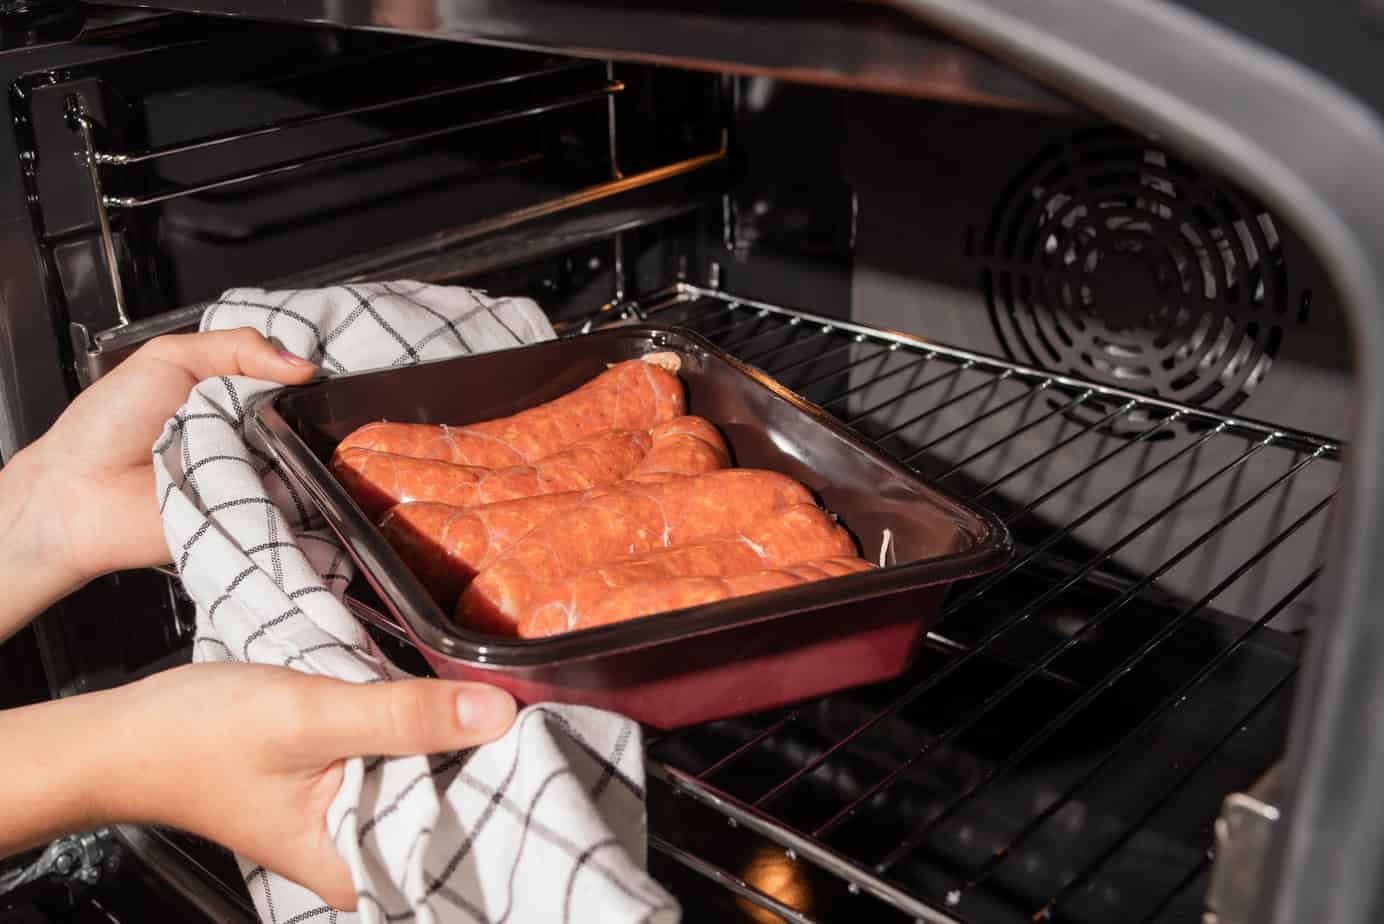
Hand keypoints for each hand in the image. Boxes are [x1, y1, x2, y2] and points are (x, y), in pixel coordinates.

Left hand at [0, 329, 314, 639]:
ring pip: (304, 460)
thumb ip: (237, 347)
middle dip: (305, 413)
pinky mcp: (253, 518)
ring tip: (263, 446)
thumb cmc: (109, 424)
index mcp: (233, 398)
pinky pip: (290, 504)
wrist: (77, 493)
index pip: (290, 382)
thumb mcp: (169, 358)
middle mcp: (250, 439)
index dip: (304, 376)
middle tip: (293, 411)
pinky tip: (269, 477)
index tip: (316, 375)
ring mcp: (255, 479)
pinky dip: (284, 490)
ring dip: (292, 450)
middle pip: (305, 421)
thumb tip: (304, 367)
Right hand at [0, 663, 518, 909]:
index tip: (552, 770)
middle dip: (494, 778)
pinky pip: (403, 768)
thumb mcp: (310, 717)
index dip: (507, 814)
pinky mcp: (342, 784)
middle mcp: (357, 854)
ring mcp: (349, 819)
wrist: (121, 734)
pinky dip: (427, 739)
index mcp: (352, 866)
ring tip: (512, 712)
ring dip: (463, 754)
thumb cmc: (195, 739)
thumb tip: (496, 714)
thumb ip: (401, 717)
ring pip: (429, 790)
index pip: (456, 854)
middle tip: (546, 727)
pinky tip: (456, 710)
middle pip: (451, 821)